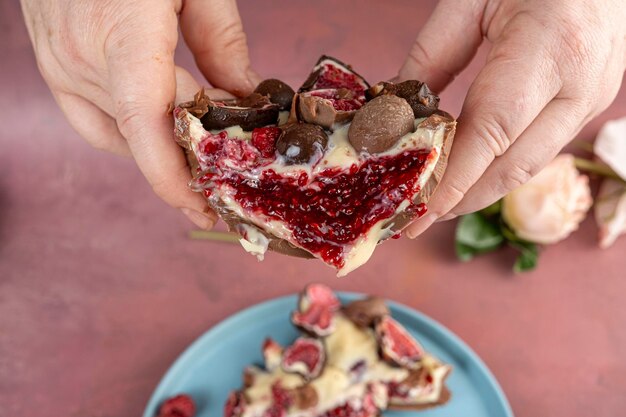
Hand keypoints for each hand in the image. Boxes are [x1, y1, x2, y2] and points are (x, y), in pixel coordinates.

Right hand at [21, 0, 259, 229]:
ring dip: (157, 150)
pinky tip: (160, 127)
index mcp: (122, 37)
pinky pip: (92, 116)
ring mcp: (58, 62)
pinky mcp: (52, 60)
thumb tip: (244, 92)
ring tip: (199, 156)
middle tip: (226, 182)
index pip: (147, 127)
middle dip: (185, 165)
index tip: (205, 207)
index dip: (174, 178)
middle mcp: (79, 59)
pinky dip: (130, 130)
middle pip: (140, 138)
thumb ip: (221, 39)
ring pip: (114, 135)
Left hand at [399, 0, 625, 237]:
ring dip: (480, 190)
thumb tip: (397, 109)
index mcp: (551, 47)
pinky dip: (499, 167)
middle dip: (463, 199)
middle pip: (515, 164)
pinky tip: (467, 173)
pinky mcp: (592, 103)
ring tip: (434, 204)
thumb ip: (432, 54)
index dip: (456, 178)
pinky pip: (539, 149)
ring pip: (529, 165)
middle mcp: (582, 82)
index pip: (494, 132)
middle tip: (416, 219)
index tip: (420, 211)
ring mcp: (594, 97)